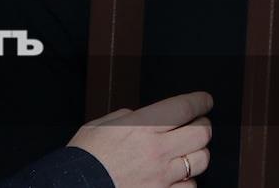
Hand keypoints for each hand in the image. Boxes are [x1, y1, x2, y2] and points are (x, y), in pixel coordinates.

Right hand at [67, 91, 212, 186]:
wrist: (74, 187)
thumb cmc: (84, 159)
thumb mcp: (101, 126)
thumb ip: (127, 118)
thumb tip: (141, 118)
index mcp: (142, 128)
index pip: (183, 108)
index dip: (200, 101)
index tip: (205, 100)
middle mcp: (157, 151)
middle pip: (201, 133)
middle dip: (204, 125)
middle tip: (200, 123)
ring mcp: (162, 177)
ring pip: (200, 160)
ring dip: (198, 152)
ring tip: (189, 150)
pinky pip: (190, 187)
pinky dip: (187, 181)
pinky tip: (177, 176)